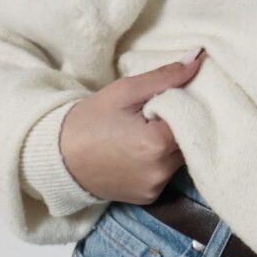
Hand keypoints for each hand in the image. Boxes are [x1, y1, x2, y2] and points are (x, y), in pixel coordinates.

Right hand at [59, 51, 206, 203]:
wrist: (58, 157)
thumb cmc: (90, 120)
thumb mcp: (125, 91)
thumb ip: (165, 77)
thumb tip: (197, 59)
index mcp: (156, 143)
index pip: (193, 118)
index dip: (184, 106)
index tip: (168, 99)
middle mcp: (160, 171)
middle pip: (189, 141)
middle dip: (178, 125)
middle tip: (154, 114)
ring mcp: (154, 187)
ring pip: (180, 158)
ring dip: (171, 144)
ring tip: (145, 132)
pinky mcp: (148, 197)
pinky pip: (166, 174)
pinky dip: (160, 161)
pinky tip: (140, 150)